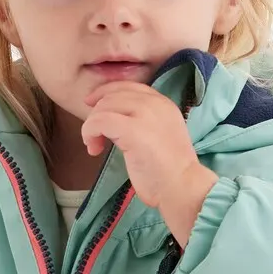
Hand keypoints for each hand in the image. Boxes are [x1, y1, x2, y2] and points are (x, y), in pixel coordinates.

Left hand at [81, 81, 219, 239]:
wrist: (182, 187)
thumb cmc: (170, 172)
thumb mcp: (159, 136)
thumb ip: (143, 123)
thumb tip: (114, 122)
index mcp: (163, 103)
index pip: (129, 86)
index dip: (106, 93)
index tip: (93, 107)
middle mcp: (155, 103)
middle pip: (113, 95)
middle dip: (96, 112)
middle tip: (93, 135)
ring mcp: (144, 114)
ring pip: (104, 106)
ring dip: (92, 125)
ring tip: (94, 145)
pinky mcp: (132, 129)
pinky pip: (100, 121)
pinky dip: (90, 132)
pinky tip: (94, 148)